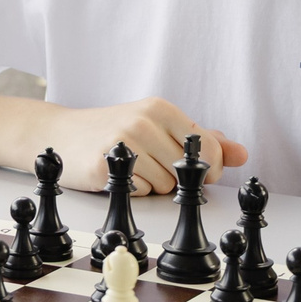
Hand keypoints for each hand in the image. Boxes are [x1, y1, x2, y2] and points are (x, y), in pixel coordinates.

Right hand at [23, 97, 248, 197]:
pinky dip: (133, 192)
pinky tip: (118, 177)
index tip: (197, 171)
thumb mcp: (158, 127)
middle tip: (153, 166)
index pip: (209, 148)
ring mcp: (122, 143)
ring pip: (165, 186)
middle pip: (187, 172)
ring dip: (154, 186)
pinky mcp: (104, 166)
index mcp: (160, 108)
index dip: (209, 168)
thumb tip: (242, 153)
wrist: (58, 134)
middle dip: (176, 178)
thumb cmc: (113, 131)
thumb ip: (201, 140)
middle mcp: (143, 121)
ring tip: (133, 170)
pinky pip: (140, 193)